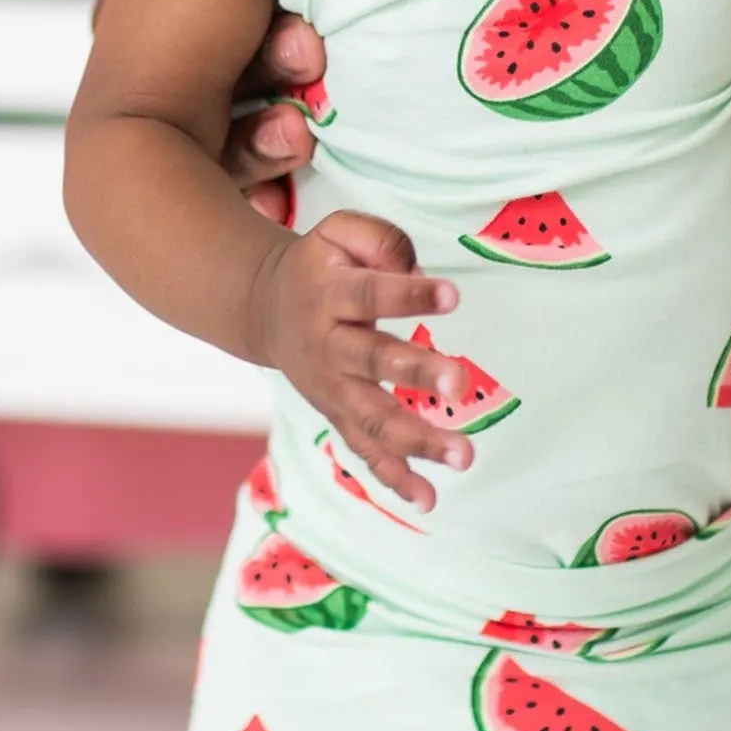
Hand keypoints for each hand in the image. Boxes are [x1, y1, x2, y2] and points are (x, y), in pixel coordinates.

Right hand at [246, 209, 473, 510]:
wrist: (266, 309)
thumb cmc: (323, 266)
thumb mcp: (338, 232)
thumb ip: (380, 239)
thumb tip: (419, 273)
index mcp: (328, 293)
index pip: (370, 292)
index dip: (409, 294)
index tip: (453, 295)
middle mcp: (327, 345)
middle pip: (371, 361)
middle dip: (414, 373)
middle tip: (459, 383)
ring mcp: (331, 388)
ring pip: (371, 418)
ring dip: (417, 439)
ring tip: (464, 455)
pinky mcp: (337, 416)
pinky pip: (364, 451)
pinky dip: (393, 477)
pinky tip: (429, 498)